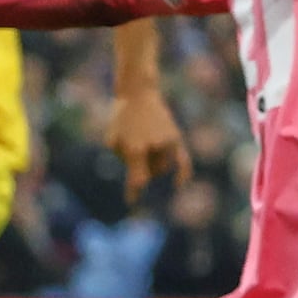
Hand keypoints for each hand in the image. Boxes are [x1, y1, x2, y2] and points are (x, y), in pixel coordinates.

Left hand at [111, 85, 191, 201]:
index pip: (138, 180)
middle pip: (149, 173)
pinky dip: (183, 174)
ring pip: (163, 167)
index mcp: (135, 149)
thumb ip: (125, 159)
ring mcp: (167, 142)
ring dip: (153, 164)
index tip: (132, 203)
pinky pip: (184, 160)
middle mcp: (154, 147)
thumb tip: (140, 175)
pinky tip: (179, 185)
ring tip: (144, 146)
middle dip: (140, 168)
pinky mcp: (176, 138)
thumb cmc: (121, 118)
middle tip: (131, 150)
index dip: (134, 193)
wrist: (139, 94)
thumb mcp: (113, 139)